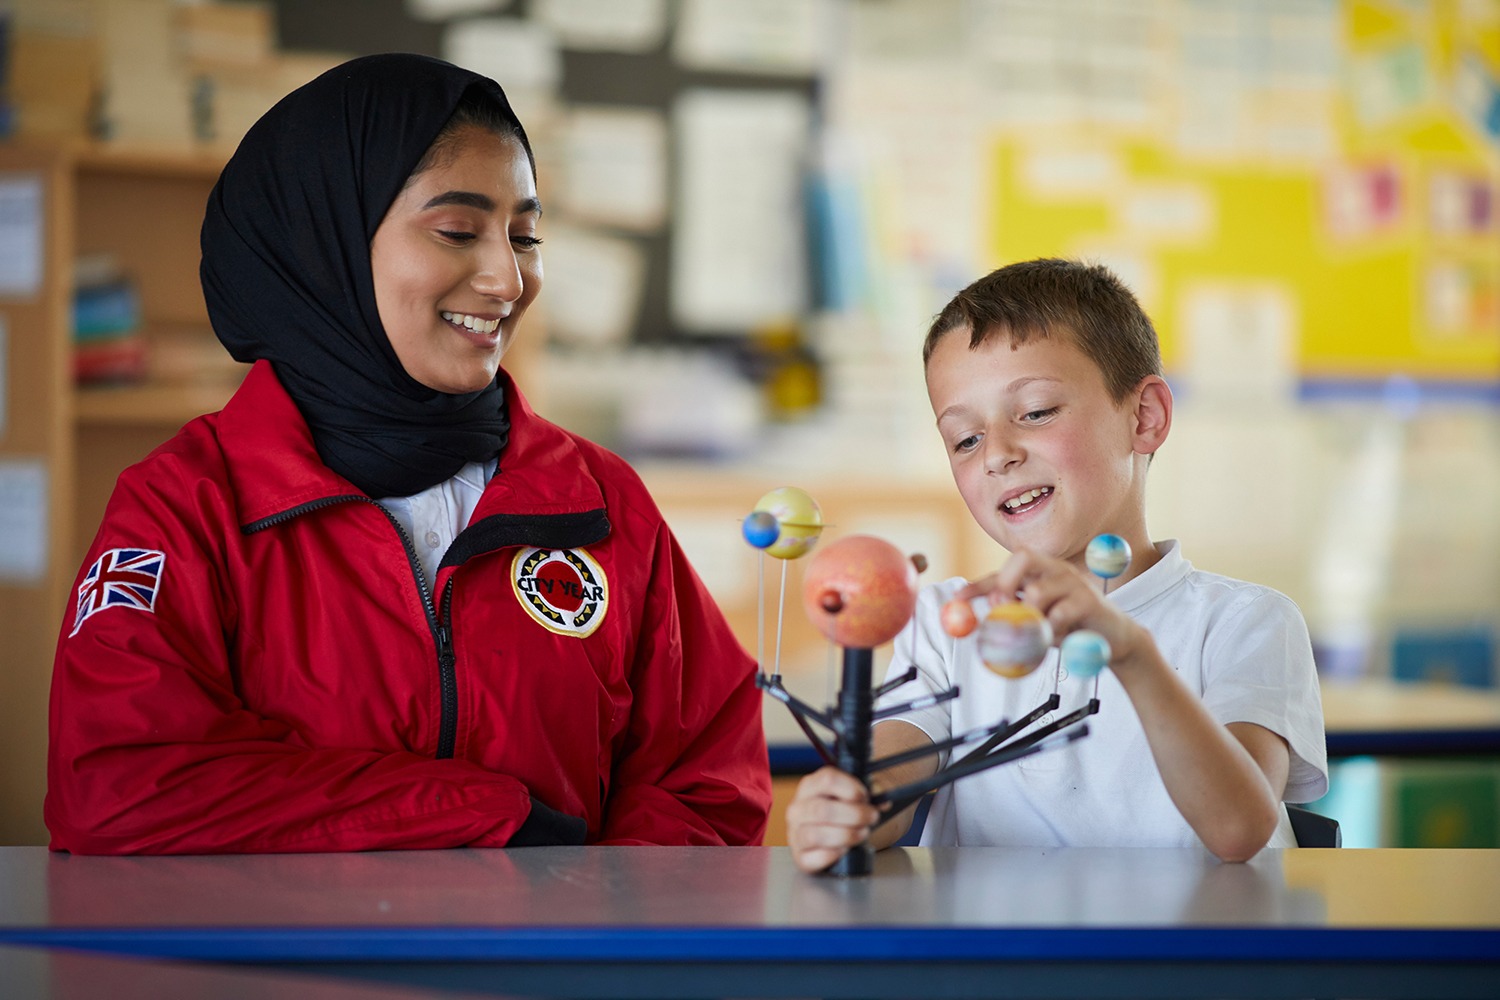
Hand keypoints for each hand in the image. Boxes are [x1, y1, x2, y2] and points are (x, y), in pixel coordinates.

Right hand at [784, 766, 880, 872]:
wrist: (832, 837)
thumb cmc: (843, 813)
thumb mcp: (854, 795)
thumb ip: (870, 792)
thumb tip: (883, 801)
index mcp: (810, 786)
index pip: (827, 779)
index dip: (852, 788)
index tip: (865, 797)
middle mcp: (798, 808)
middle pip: (823, 809)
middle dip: (854, 815)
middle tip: (871, 817)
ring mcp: (796, 833)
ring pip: (816, 835)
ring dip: (846, 835)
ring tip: (862, 833)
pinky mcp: (801, 857)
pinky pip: (815, 858)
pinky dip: (835, 854)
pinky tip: (846, 849)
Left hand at [957, 547, 1146, 668]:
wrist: (1113, 639)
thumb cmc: (1070, 627)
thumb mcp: (1036, 622)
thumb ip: (1013, 617)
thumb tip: (980, 625)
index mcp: (1039, 572)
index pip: (1002, 571)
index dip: (978, 584)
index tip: (958, 598)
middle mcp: (1055, 569)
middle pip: (1022, 558)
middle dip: (1005, 582)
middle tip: (1000, 607)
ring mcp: (1073, 582)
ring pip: (1037, 592)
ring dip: (1031, 619)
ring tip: (1042, 634)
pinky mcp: (1088, 600)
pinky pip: (1059, 615)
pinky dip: (1052, 631)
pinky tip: (1061, 637)